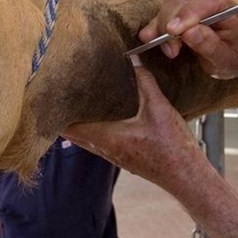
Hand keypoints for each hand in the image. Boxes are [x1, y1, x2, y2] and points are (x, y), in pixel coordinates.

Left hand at [64, 60, 210, 190]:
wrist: (186, 176)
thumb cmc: (172, 148)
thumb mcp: (160, 109)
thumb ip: (146, 84)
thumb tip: (135, 61)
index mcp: (108, 138)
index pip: (70, 128)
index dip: (58, 114)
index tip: (50, 97)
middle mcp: (106, 149)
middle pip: (75, 134)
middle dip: (66, 116)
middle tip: (61, 94)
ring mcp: (114, 155)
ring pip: (87, 138)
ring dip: (81, 123)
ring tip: (77, 102)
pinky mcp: (124, 157)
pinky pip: (100, 141)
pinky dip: (95, 128)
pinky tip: (104, 115)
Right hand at [140, 0, 237, 78]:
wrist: (231, 55)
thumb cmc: (233, 56)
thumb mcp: (226, 58)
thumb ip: (210, 45)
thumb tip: (190, 32)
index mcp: (227, 5)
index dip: (188, 13)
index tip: (174, 32)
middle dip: (171, 23)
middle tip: (172, 51)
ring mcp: (191, 0)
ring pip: (169, 3)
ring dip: (162, 26)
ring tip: (170, 51)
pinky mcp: (178, 9)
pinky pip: (161, 11)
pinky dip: (154, 26)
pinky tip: (149, 38)